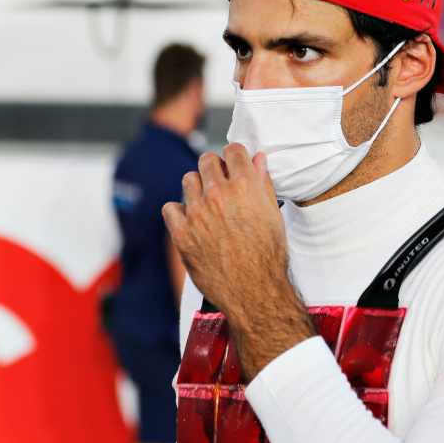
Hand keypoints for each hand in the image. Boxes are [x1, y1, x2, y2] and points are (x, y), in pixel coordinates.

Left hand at [162, 144, 313, 378]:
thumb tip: (258, 159)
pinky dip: (179, 213)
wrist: (253, 291)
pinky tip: (191, 223)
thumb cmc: (268, 256)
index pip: (233, 150)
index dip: (234, 157)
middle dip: (213, 168)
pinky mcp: (181, 232)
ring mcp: (197, 212)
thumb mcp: (273, 215)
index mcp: (245, 186)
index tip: (233, 166)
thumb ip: (262, 183)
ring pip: (188, 180)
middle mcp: (219, 194)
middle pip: (206, 160)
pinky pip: (170, 208)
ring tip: (206, 206)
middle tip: (219, 185)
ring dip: (196, 188)